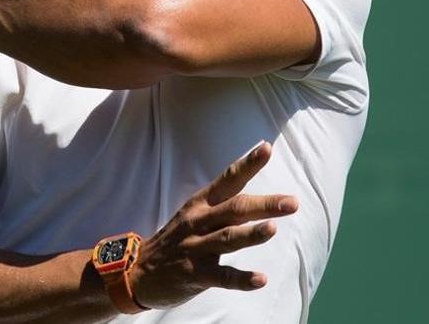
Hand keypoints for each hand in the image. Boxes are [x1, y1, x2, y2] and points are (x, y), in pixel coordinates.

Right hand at [129, 141, 297, 309]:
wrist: (136, 271)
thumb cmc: (176, 240)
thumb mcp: (193, 215)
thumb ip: (223, 206)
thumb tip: (259, 196)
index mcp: (200, 204)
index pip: (227, 180)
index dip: (247, 164)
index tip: (266, 148)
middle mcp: (198, 222)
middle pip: (233, 209)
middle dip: (263, 205)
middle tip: (291, 202)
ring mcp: (195, 249)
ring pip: (226, 239)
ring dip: (250, 234)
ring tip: (272, 229)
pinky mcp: (194, 275)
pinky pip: (221, 278)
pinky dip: (241, 278)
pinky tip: (260, 279)